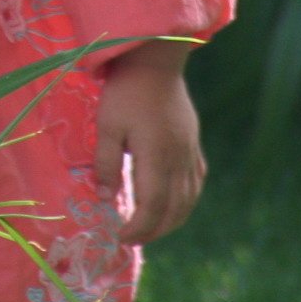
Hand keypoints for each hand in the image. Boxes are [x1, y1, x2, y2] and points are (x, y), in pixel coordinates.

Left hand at [93, 39, 204, 245]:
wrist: (155, 61)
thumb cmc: (125, 91)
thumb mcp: (106, 125)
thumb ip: (105, 162)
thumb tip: (104, 198)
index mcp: (157, 156)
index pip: (153, 205)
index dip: (139, 227)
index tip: (121, 237)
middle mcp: (179, 159)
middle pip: (174, 209)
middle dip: (154, 230)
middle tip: (132, 239)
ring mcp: (190, 152)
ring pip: (188, 199)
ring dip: (171, 220)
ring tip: (151, 229)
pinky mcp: (193, 144)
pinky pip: (196, 182)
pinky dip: (185, 201)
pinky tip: (174, 205)